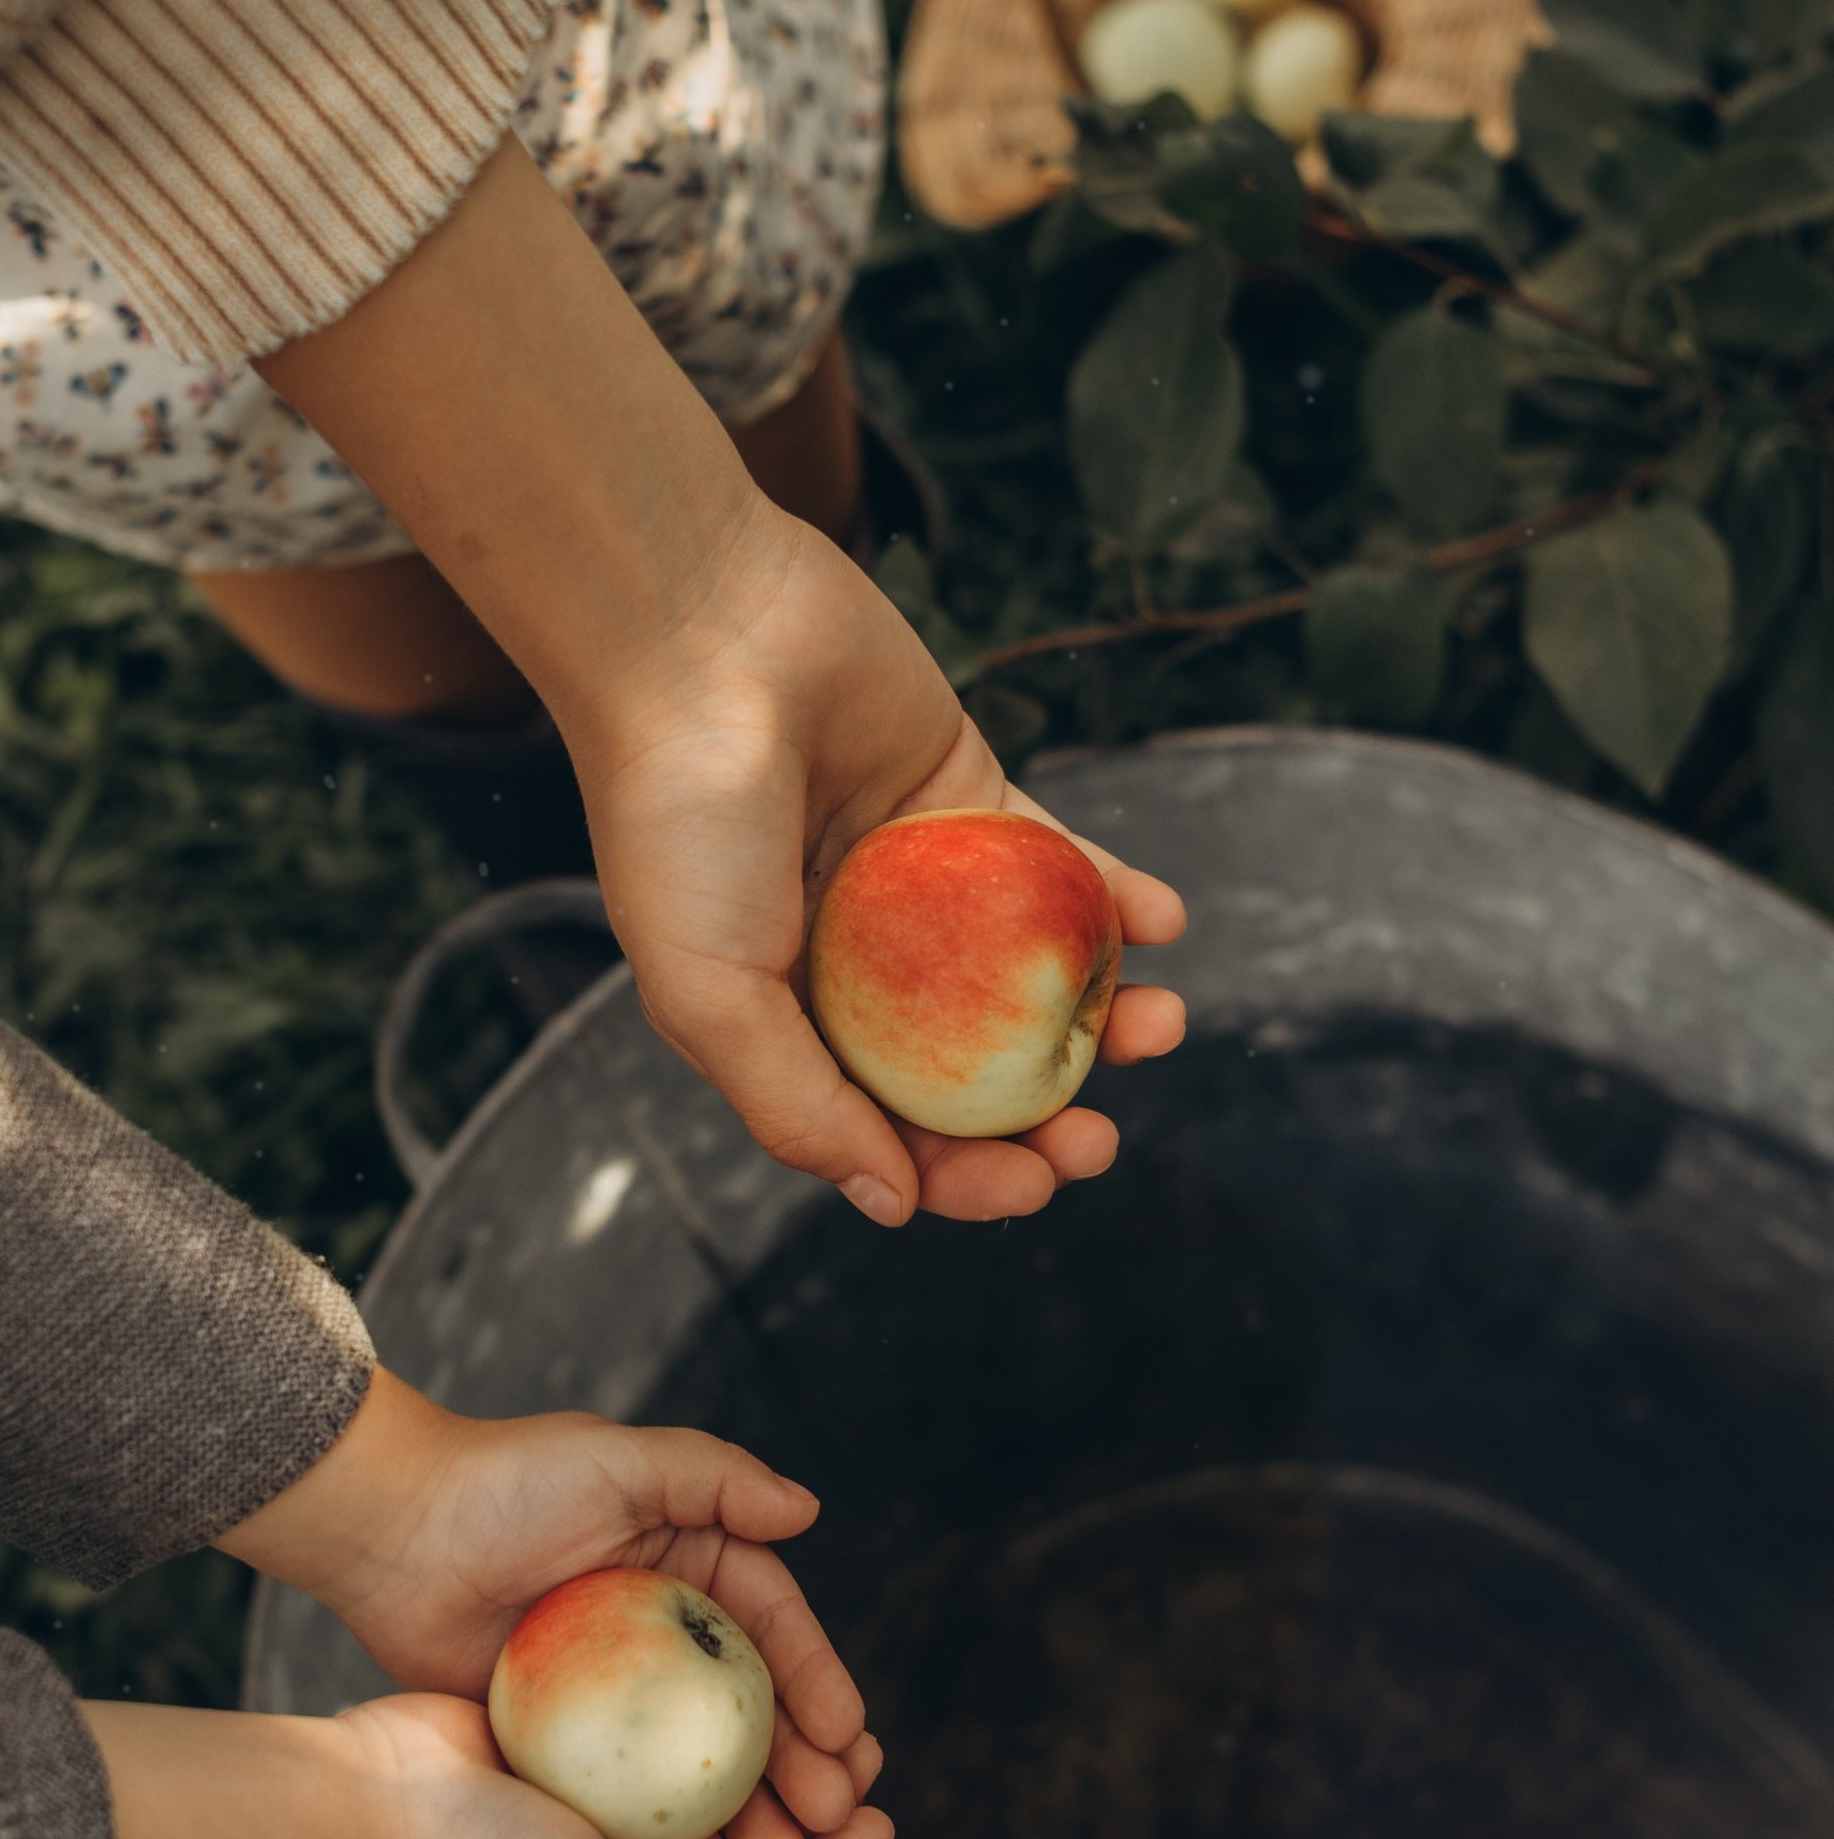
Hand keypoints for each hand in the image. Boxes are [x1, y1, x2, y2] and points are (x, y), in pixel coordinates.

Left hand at [220, 1374, 877, 1838]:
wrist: (390, 1533)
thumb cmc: (504, 1482)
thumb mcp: (617, 1462)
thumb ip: (716, 1476)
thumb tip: (808, 1510)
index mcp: (692, 1562)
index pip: (774, 1629)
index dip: (818, 1683)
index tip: (848, 1739)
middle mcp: (664, 1631)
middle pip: (752, 1709)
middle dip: (801, 1766)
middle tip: (828, 1815)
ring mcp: (616, 1692)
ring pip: (699, 1763)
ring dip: (750, 1813)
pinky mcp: (567, 1736)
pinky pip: (632, 1793)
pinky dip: (671, 1832)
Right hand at [262, 138, 1183, 1228]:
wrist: (702, 635)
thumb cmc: (680, 816)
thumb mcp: (708, 990)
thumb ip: (795, 1105)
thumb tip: (890, 1202)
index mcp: (786, 1023)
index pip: (890, 1133)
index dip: (966, 1177)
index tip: (1033, 1183)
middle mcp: (857, 967)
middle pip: (974, 1073)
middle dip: (1047, 1116)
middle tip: (1099, 1134)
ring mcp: (920, 887)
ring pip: (1029, 979)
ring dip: (1104, 1014)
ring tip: (1158, 1025)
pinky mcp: (970, 801)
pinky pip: (1060, 868)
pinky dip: (1116, 898)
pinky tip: (1159, 922)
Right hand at [325, 1687, 890, 1838]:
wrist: (357, 1801)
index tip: (881, 1819)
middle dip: (814, 1812)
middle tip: (866, 1753)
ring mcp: (595, 1823)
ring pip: (711, 1795)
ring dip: (769, 1762)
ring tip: (822, 1716)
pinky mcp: (570, 1758)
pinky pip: (658, 1740)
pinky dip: (704, 1719)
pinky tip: (742, 1677)